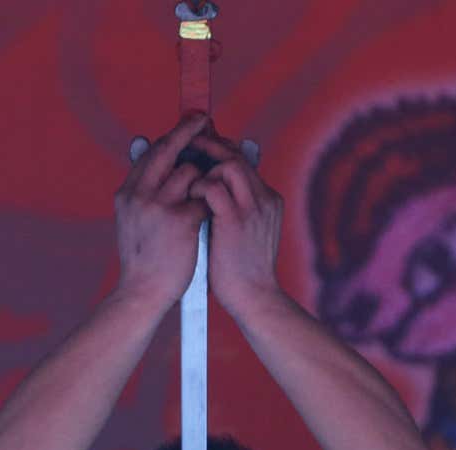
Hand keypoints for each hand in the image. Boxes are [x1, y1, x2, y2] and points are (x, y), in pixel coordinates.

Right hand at [114, 114, 212, 303]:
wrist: (142, 293)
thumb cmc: (144, 259)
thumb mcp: (133, 220)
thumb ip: (143, 191)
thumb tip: (148, 158)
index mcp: (127, 193)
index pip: (150, 153)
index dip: (171, 136)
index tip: (188, 123)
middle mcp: (139, 194)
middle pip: (167, 149)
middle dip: (188, 130)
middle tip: (204, 119)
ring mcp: (158, 206)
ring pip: (190, 172)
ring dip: (205, 178)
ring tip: (210, 192)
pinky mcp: (179, 221)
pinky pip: (205, 198)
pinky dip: (212, 203)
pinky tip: (215, 214)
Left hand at [185, 130, 284, 309]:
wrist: (254, 297)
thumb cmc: (242, 271)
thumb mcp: (244, 234)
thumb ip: (232, 210)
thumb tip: (207, 193)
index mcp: (268, 201)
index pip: (243, 161)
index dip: (221, 150)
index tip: (201, 147)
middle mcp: (264, 199)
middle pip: (237, 156)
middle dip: (210, 147)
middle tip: (188, 147)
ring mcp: (253, 208)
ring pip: (229, 164)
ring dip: (204, 167)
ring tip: (189, 180)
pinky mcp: (236, 220)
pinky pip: (214, 186)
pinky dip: (199, 187)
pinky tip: (190, 199)